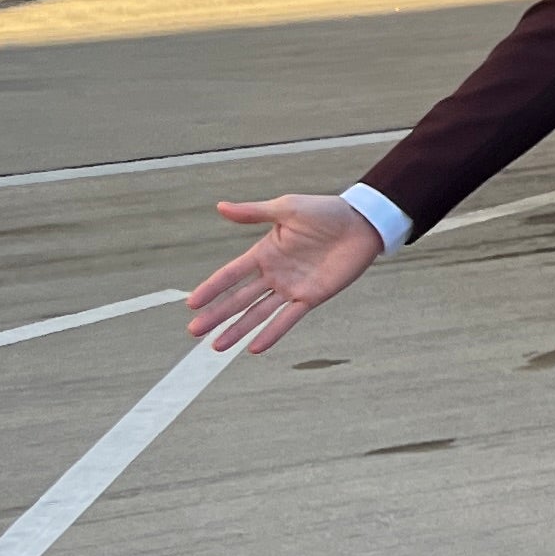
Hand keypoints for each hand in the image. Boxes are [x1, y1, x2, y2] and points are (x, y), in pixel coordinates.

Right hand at [189, 193, 382, 352]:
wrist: (362, 222)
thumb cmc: (326, 211)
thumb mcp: (287, 208)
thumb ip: (254, 213)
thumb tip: (220, 207)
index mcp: (264, 252)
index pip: (231, 274)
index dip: (212, 288)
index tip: (191, 303)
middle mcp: (274, 274)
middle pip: (239, 299)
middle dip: (217, 315)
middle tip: (194, 331)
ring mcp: (291, 287)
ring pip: (258, 313)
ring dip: (238, 330)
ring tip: (216, 346)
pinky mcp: (311, 297)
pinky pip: (288, 319)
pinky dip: (272, 333)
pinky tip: (254, 348)